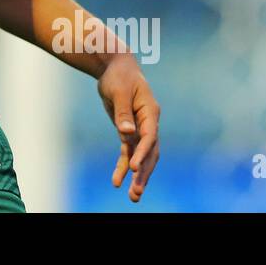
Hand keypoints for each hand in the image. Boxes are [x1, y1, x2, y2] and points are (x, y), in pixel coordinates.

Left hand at [96, 54, 160, 201]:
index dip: (142, 153)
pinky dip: (123, 166)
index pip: (149, 136)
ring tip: (133, 196)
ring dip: (137, 175)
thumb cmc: (118, 76)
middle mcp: (149, 123)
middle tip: (136, 191)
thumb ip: (122, 112)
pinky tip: (117, 181)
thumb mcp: (118, 91)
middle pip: (150, 152)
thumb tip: (126, 133)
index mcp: (150, 112)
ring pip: (141, 156)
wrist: (115, 68)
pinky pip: (128, 152)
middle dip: (144, 172)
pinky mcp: (129, 131)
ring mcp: (140, 129)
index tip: (133, 167)